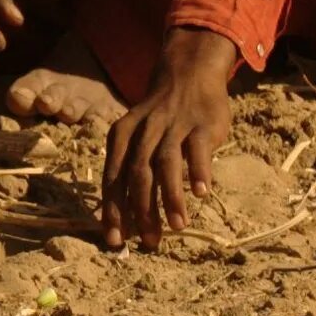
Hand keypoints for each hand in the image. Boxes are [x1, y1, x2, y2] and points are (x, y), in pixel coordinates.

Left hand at [99, 28, 237, 248]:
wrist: (187, 74)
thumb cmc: (158, 118)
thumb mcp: (136, 137)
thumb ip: (132, 171)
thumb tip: (126, 218)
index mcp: (121, 136)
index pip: (113, 178)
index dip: (113, 210)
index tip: (116, 240)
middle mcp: (143, 131)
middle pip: (138, 175)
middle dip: (141, 210)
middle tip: (149, 241)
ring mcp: (172, 126)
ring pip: (166, 164)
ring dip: (171, 197)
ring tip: (178, 226)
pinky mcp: (200, 123)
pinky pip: (197, 149)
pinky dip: (198, 171)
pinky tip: (201, 194)